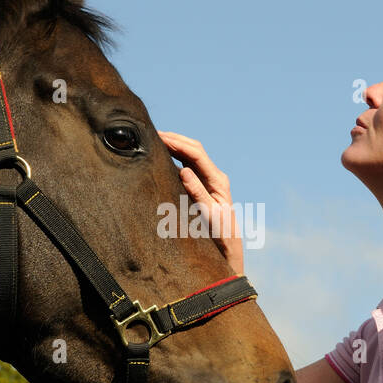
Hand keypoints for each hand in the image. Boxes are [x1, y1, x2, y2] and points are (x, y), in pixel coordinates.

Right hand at [158, 130, 243, 275]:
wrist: (228, 249)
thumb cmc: (221, 235)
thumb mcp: (210, 215)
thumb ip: (198, 192)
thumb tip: (184, 170)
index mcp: (218, 180)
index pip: (196, 154)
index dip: (178, 143)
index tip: (160, 137)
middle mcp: (215, 177)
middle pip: (194, 150)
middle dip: (175, 139)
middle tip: (154, 133)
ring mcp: (210, 181)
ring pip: (191, 156)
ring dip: (175, 146)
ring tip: (156, 140)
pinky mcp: (203, 187)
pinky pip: (188, 166)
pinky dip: (175, 158)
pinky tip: (163, 156)